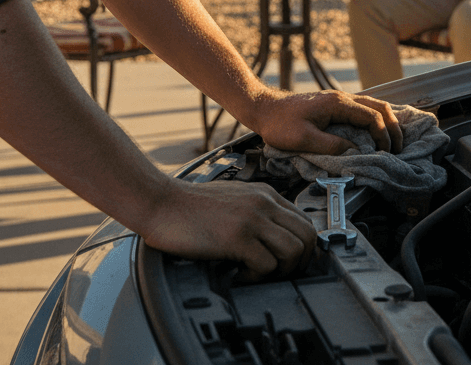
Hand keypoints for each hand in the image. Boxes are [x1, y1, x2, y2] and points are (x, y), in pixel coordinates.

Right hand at [145, 177, 314, 280]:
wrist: (162, 203)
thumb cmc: (192, 205)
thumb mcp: (235, 198)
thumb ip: (258, 211)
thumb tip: (275, 236)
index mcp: (265, 194)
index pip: (305, 221)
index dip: (305, 247)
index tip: (292, 262)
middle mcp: (264, 203)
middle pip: (308, 237)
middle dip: (301, 262)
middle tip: (280, 273)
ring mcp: (252, 219)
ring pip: (294, 251)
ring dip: (281, 271)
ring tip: (259, 273)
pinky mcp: (237, 237)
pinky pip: (267, 265)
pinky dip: (256, 277)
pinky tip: (239, 273)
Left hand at [249, 89, 403, 154]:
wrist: (264, 108)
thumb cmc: (280, 124)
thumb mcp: (304, 139)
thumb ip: (331, 146)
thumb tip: (355, 152)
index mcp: (338, 104)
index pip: (372, 117)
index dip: (383, 135)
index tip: (385, 153)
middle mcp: (342, 98)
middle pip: (379, 106)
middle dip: (393, 127)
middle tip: (399, 147)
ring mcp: (338, 100)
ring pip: (373, 105)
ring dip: (386, 122)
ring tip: (392, 141)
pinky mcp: (334, 106)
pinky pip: (362, 109)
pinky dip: (375, 119)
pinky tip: (376, 132)